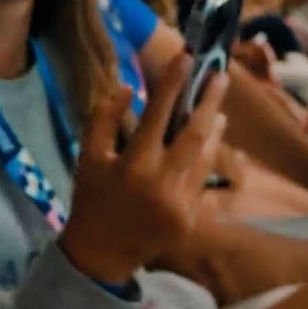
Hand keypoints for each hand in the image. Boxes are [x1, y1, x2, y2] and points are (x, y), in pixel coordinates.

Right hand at [60, 53, 228, 284]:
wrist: (103, 251)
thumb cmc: (91, 196)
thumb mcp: (87, 154)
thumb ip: (104, 118)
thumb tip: (130, 90)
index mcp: (134, 164)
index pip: (158, 114)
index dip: (173, 83)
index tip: (185, 57)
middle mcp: (162, 182)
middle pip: (195, 133)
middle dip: (208, 100)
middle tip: (220, 75)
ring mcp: (181, 202)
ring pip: (205, 155)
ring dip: (214, 126)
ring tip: (219, 102)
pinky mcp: (191, 216)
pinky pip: (203, 175)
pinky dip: (209, 152)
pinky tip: (212, 135)